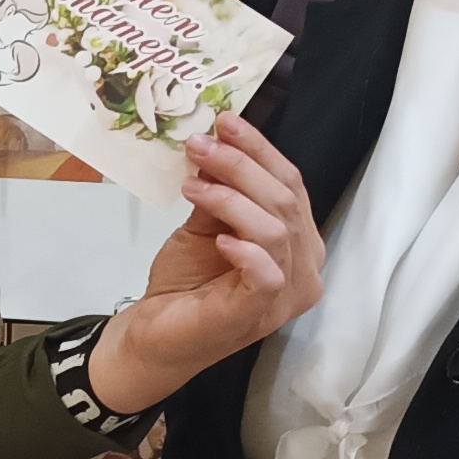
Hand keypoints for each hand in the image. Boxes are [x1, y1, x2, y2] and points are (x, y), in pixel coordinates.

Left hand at [85, 116, 325, 415]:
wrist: (156, 336)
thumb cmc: (187, 284)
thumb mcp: (205, 226)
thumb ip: (219, 192)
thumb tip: (214, 142)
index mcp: (297, 242)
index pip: (291, 185)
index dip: (261, 150)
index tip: (226, 122)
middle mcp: (303, 267)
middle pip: (286, 201)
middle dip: (242, 166)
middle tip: (200, 144)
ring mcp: (285, 294)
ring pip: (276, 229)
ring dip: (233, 198)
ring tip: (194, 182)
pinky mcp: (260, 313)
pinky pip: (268, 273)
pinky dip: (246, 249)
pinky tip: (220, 239)